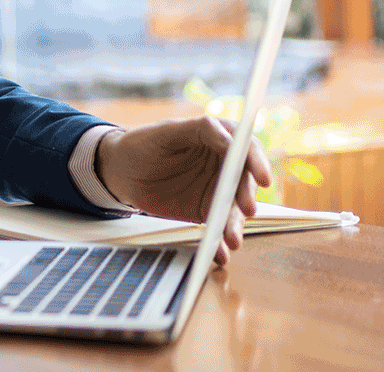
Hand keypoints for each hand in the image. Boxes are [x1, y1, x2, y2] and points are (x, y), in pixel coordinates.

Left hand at [96, 117, 272, 264]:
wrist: (120, 172)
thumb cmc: (142, 144)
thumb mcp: (166, 131)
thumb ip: (198, 130)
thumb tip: (228, 137)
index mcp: (219, 139)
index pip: (246, 149)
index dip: (258, 163)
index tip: (263, 179)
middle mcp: (224, 166)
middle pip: (244, 182)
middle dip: (247, 197)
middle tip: (246, 210)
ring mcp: (217, 191)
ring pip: (234, 209)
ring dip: (235, 225)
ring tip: (232, 239)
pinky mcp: (206, 212)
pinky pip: (217, 228)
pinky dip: (219, 242)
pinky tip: (219, 253)